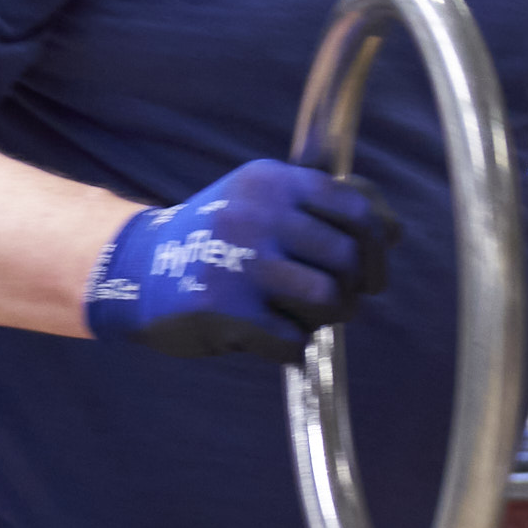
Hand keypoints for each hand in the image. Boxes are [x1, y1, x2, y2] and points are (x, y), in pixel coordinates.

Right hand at [85, 160, 394, 361]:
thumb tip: (393, 231)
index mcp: (273, 181)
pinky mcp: (224, 309)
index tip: (372, 269)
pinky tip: (270, 336)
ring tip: (305, 318)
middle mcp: (257, 214)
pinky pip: (292, 339)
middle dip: (355, 288)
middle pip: (349, 258)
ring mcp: (239, 261)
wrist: (134, 271)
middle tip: (340, 302)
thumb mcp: (264, 202)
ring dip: (327, 319)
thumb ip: (325, 208)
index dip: (378, 244)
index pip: (358, 207)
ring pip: (328, 299)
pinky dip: (291, 346)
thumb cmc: (218, 241)